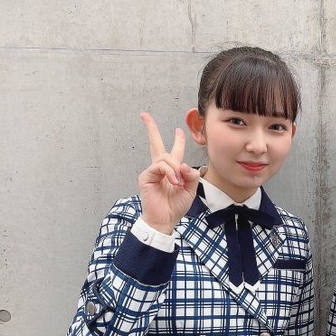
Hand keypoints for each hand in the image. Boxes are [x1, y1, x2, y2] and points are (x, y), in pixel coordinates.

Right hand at [138, 112, 199, 233]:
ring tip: (179, 183)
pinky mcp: (147, 176)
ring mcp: (152, 171)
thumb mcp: (190, 190)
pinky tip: (174, 182)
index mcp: (172, 170)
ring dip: (175, 169)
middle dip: (151, 129)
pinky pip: (160, 166)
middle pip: (155, 144)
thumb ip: (191, 176)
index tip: (178, 129)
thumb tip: (185, 165)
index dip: (177, 140)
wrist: (165, 220)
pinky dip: (170, 173)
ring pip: (165, 158)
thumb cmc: (175, 206)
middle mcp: (160, 168)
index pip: (173, 151)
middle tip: (144, 115)